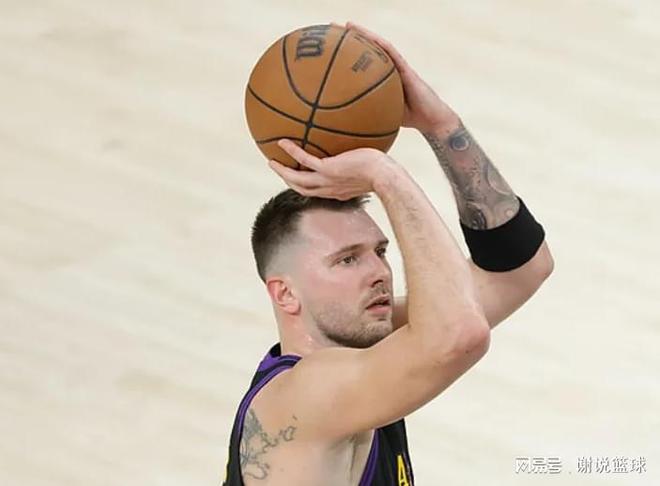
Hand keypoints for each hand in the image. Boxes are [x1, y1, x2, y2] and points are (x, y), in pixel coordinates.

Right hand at [269, 139, 393, 199]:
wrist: (384, 175)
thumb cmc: (382, 171)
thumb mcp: (370, 170)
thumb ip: (362, 165)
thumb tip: (366, 152)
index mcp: (337, 191)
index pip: (317, 192)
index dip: (305, 186)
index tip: (299, 179)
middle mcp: (329, 189)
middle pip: (301, 189)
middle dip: (288, 181)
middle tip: (278, 170)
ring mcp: (326, 180)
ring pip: (297, 179)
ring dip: (282, 171)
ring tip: (271, 161)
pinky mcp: (327, 170)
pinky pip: (304, 160)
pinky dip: (292, 151)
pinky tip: (282, 142)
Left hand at [340, 21, 459, 132]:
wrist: (432, 120)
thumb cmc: (410, 120)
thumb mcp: (382, 118)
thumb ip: (366, 115)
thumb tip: (342, 126)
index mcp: (381, 79)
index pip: (362, 62)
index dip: (346, 54)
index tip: (328, 50)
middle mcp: (388, 69)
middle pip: (367, 49)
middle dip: (350, 39)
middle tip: (331, 30)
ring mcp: (398, 66)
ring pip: (378, 45)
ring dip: (363, 33)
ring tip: (345, 25)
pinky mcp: (406, 68)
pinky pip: (391, 52)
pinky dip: (378, 42)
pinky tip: (367, 35)